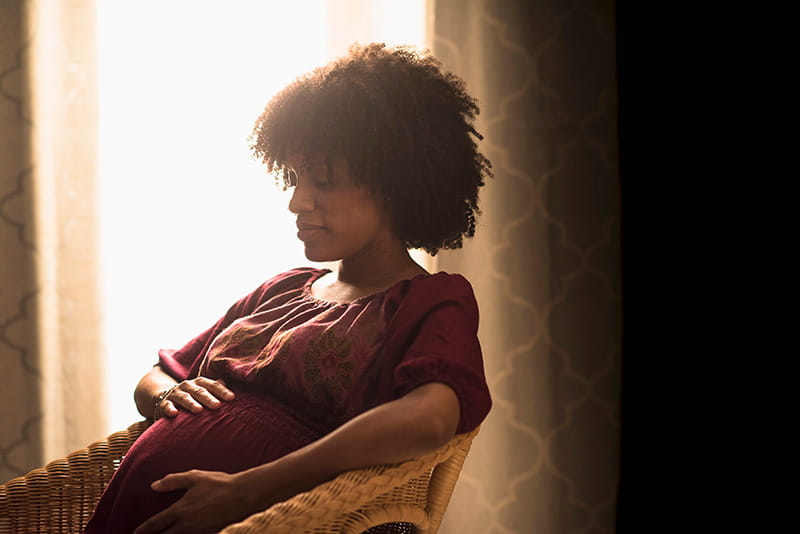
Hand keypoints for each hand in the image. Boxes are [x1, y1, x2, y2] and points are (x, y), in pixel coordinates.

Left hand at [133, 470, 254, 533]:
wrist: (243, 495)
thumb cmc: (219, 484)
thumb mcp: (194, 477)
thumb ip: (172, 481)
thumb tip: (154, 486)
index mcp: (180, 510)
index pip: (156, 524)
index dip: (144, 529)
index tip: (136, 532)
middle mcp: (187, 524)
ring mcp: (199, 531)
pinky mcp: (210, 533)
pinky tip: (186, 532)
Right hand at [157, 377, 234, 418]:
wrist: (163, 394)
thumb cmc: (191, 394)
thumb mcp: (204, 389)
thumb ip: (218, 388)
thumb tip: (237, 389)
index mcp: (200, 383)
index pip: (212, 385)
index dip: (222, 390)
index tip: (232, 398)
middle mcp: (188, 386)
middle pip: (200, 391)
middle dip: (209, 398)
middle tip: (218, 406)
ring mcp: (175, 394)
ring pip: (184, 397)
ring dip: (191, 403)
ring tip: (199, 410)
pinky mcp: (163, 403)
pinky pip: (166, 405)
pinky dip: (169, 409)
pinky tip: (174, 414)